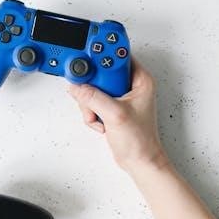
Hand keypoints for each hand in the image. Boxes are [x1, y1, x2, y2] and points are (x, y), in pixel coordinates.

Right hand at [68, 58, 167, 173]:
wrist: (139, 161)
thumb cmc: (140, 141)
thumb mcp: (115, 115)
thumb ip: (94, 98)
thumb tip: (78, 87)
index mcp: (140, 79)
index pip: (116, 56)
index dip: (101, 57)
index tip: (87, 59)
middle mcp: (129, 85)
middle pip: (100, 73)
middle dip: (92, 89)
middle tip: (93, 99)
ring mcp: (118, 97)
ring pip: (92, 88)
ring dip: (90, 105)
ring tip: (100, 118)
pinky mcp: (109, 107)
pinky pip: (91, 102)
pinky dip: (91, 114)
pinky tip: (102, 124)